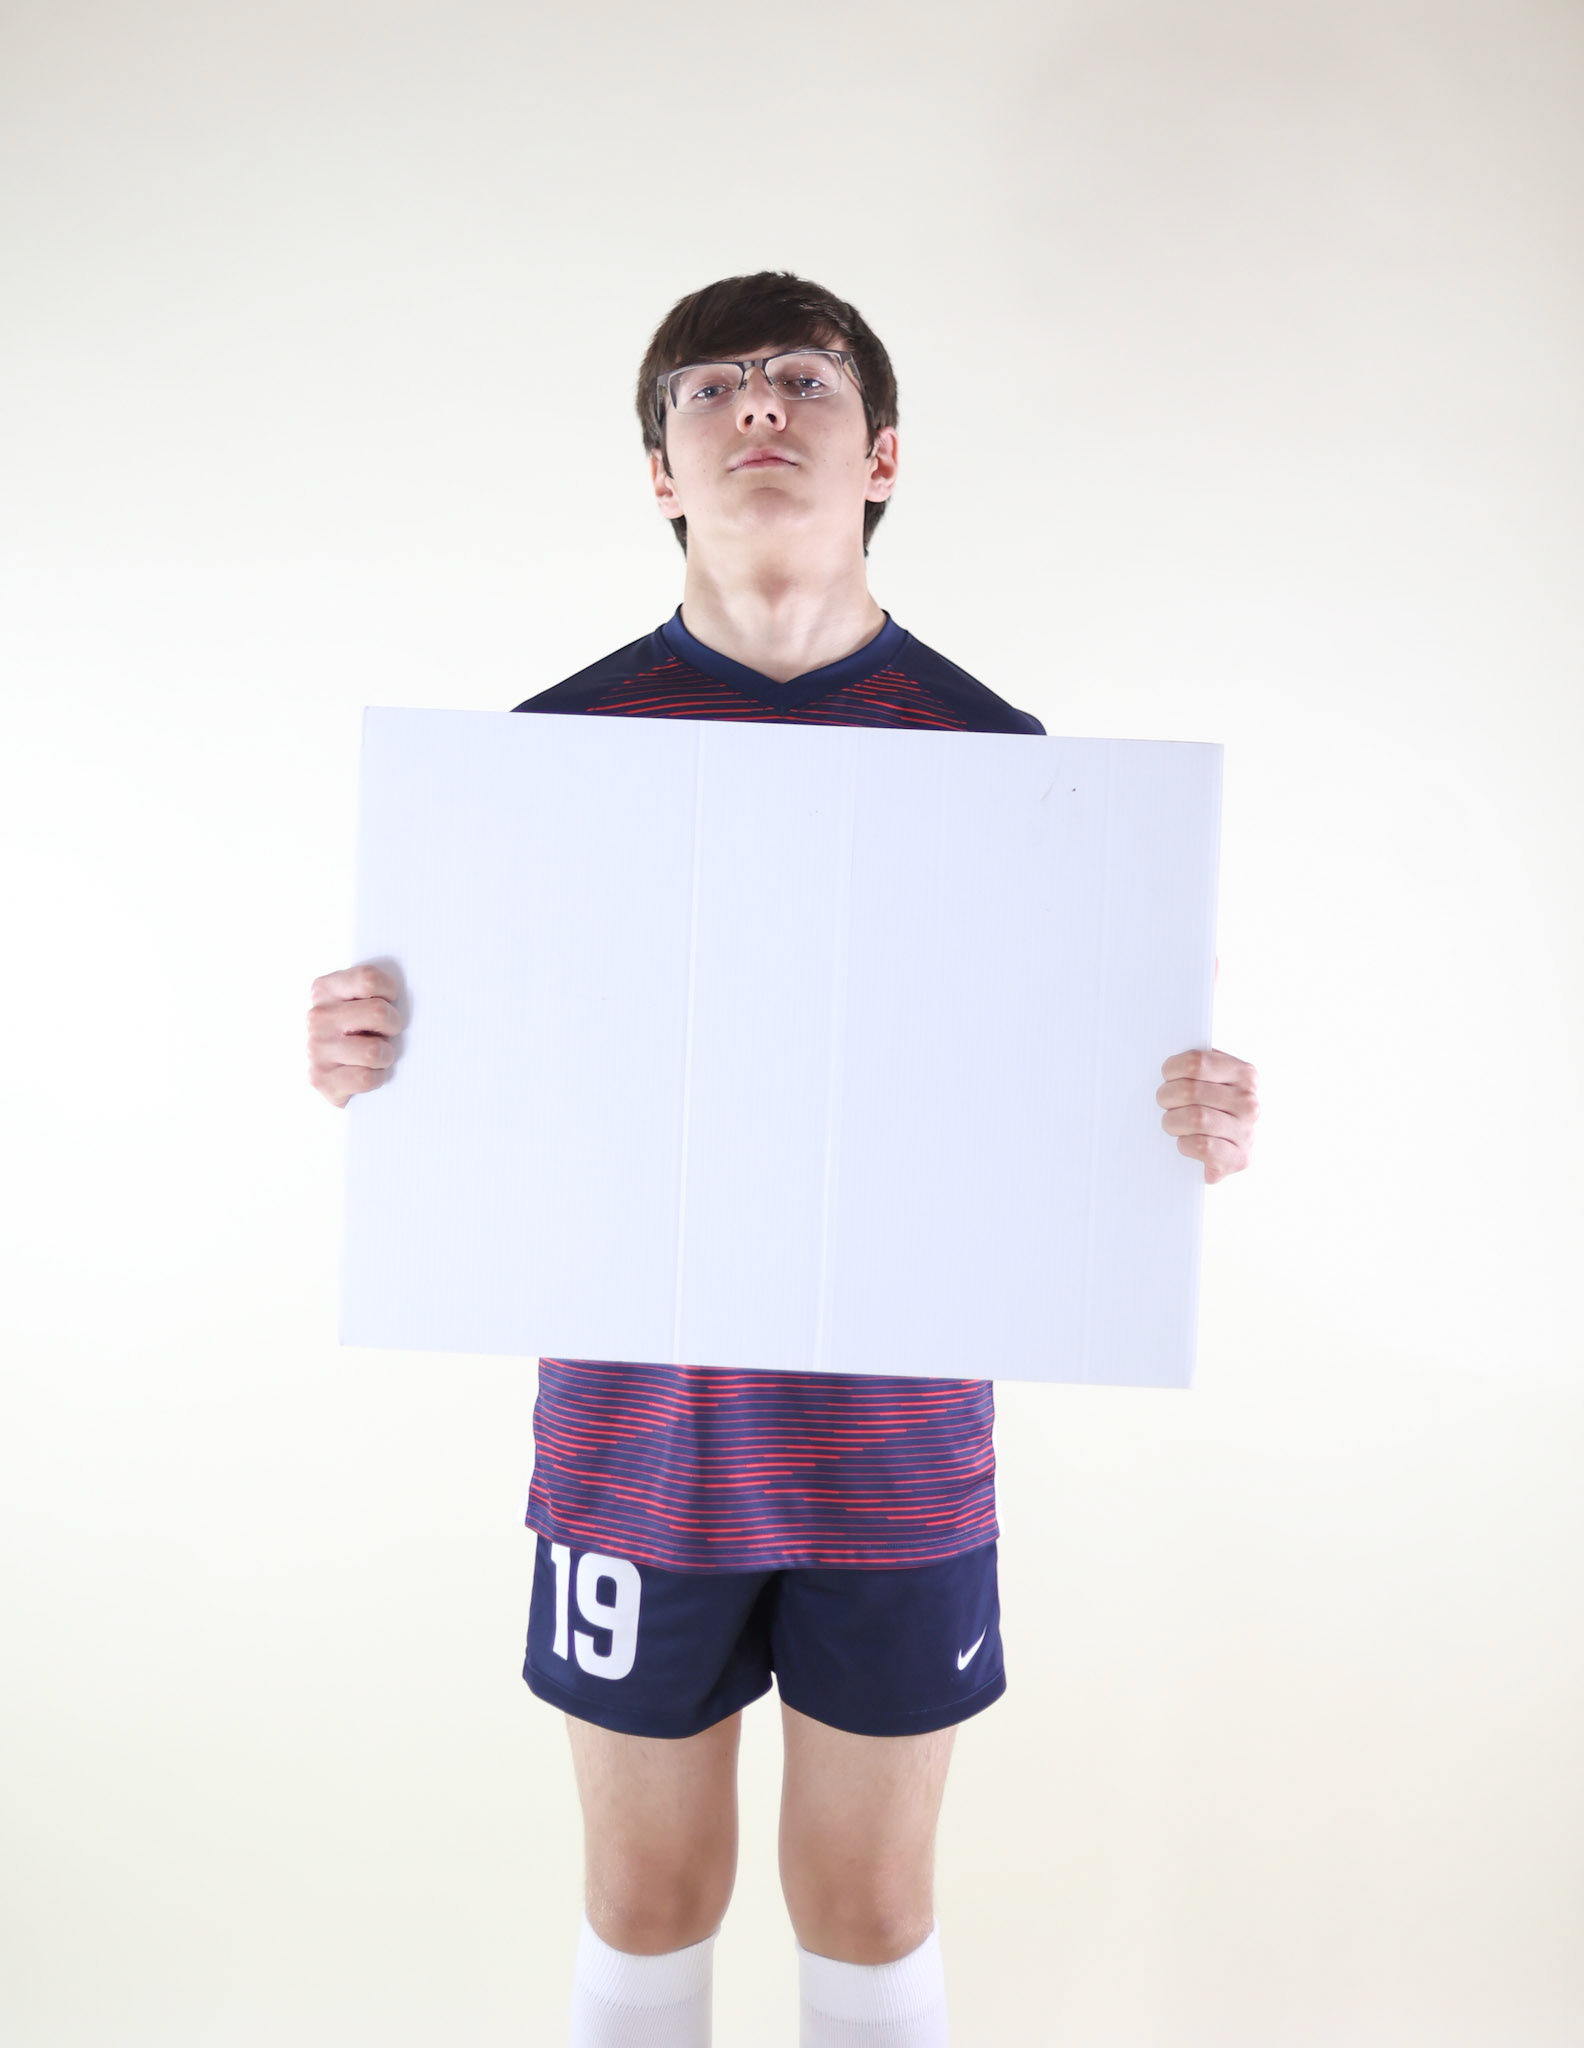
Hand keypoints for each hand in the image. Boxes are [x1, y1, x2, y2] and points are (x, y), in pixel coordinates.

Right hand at [307, 963, 403, 1107]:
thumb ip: (375, 990)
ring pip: (374, 1051)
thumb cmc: (360, 1029)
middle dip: (393, 1025)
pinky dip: (376, 1078)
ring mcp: (316, 1049)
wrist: (335, 1071)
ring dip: (385, 1056)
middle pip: (378, 1012)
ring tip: (378, 1055)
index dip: (390, 991)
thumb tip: (417, 986)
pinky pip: (366, 1078)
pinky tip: (368, 1073)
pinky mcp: (320, 1079)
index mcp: (325, 989)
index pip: (369, 979)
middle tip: (388, 1033)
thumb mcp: (361, 1000)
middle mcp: (317, 1017)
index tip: (390, 1000)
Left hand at [1157, 1046, 1258, 1184]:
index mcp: (1244, 1074)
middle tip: (1165, 1103)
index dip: (1171, 1069)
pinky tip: (1185, 1143)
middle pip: (1190, 1091)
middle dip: (1167, 1097)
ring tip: (1172, 1123)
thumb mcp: (1207, 1081)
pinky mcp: (1239, 1159)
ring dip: (1172, 1122)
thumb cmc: (1206, 1109)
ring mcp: (1247, 1131)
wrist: (1222, 1154)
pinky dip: (1184, 1145)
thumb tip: (1164, 1052)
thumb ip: (1196, 1066)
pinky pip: (1201, 1146)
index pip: (1196, 1062)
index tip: (1167, 1077)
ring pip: (1195, 1118)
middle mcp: (1249, 1102)